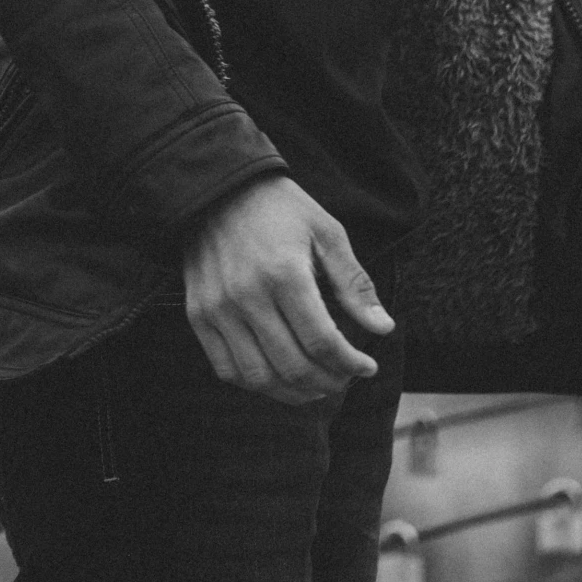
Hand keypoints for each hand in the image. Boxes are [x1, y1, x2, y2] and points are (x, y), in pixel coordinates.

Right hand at [182, 175, 394, 405]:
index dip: (350, 364)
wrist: (219, 188)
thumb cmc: (280, 208)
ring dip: (293, 393)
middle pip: (293, 366)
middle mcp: (247, 296)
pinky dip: (255, 383)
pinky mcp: (198, 314)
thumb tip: (383, 328)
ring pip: (259, 377)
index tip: (367, 366)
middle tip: (344, 378)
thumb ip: (354, 283)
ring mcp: (218, 308)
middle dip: (328, 382)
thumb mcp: (326, 232)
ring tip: (315, 386)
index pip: (322, 341)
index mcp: (284, 273)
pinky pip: (226, 368)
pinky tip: (277, 376)